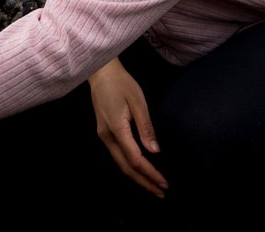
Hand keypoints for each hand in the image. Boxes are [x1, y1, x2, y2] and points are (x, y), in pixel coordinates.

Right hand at [87, 58, 168, 197]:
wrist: (100, 72)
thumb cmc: (122, 83)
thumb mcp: (138, 101)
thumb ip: (146, 127)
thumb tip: (155, 151)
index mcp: (116, 129)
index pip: (135, 159)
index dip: (150, 173)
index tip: (164, 183)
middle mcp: (107, 137)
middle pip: (125, 167)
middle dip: (143, 182)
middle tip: (161, 193)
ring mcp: (103, 136)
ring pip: (120, 163)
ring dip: (136, 177)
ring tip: (152, 186)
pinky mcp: (104, 132)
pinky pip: (117, 156)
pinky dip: (130, 166)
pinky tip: (139, 170)